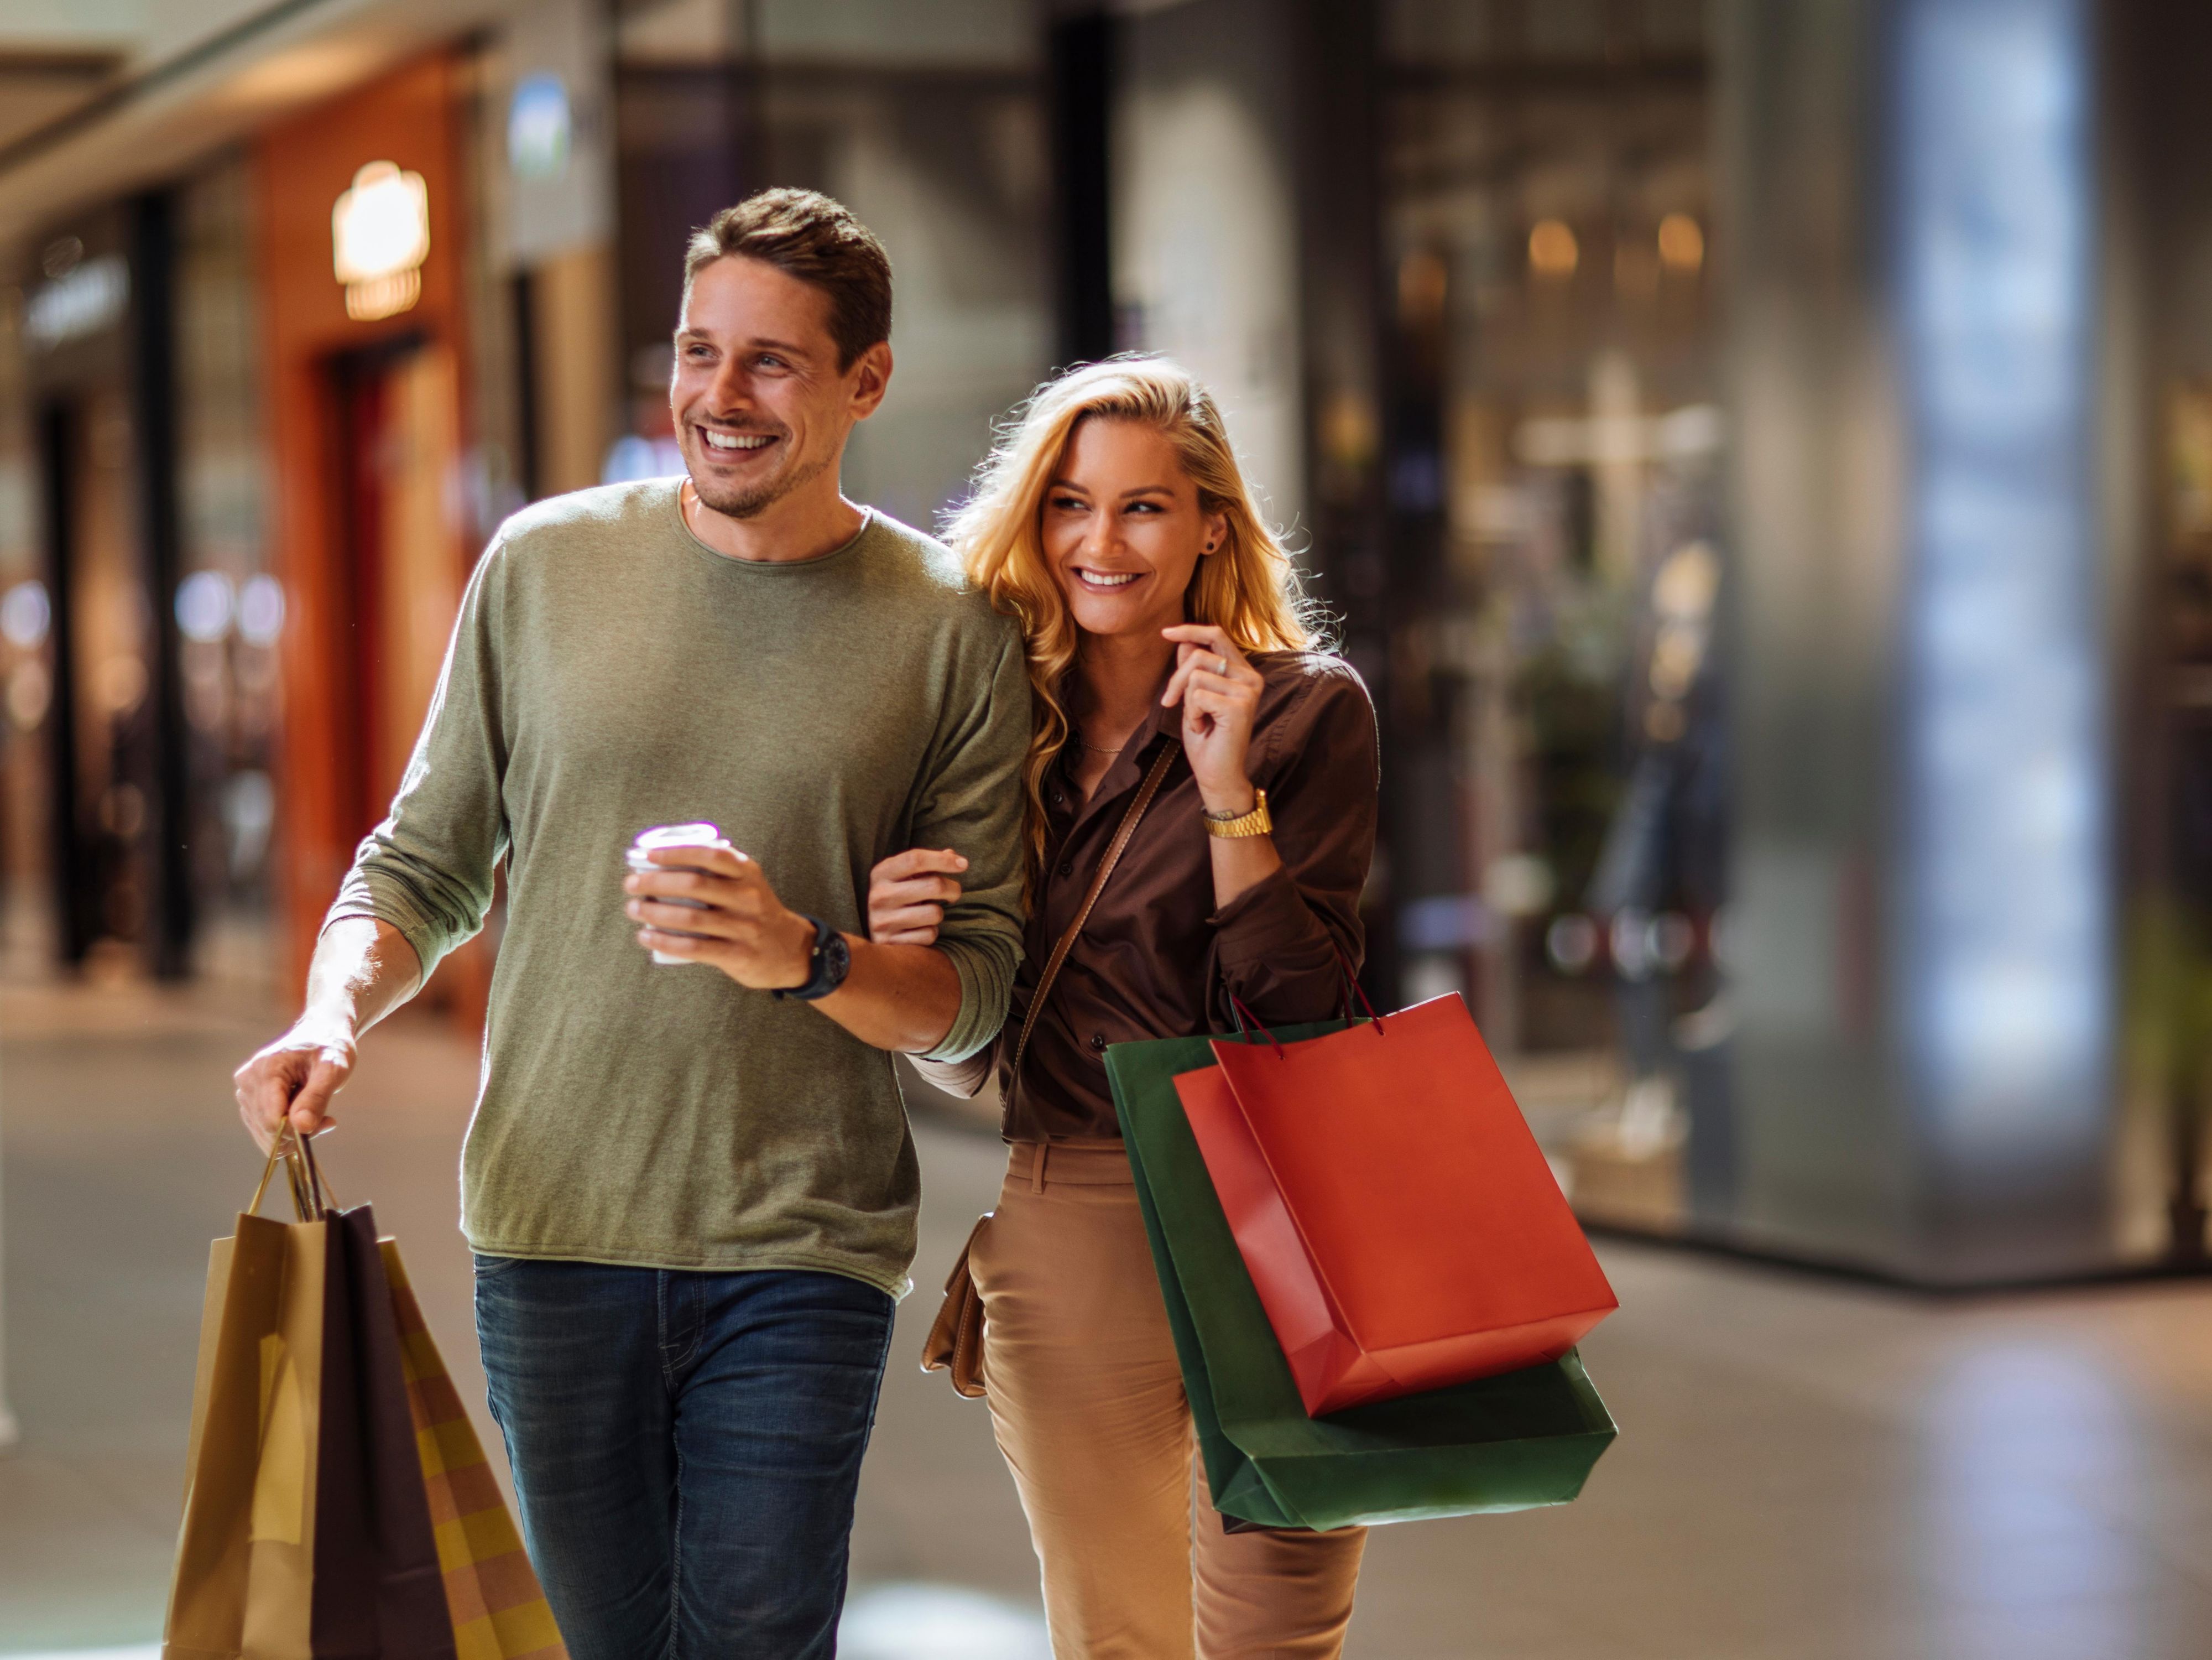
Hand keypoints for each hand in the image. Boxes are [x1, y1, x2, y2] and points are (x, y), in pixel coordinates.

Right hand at [235, 1020, 355, 1152]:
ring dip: (294, 1132)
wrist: (320, 1033)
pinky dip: (286, 1130)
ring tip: (320, 1115)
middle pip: (267, 1128)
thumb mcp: (333, 1069)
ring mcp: (245, 1091)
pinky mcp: (249, 1099)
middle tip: (327, 1120)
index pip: (272, 1119)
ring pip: (264, 1132)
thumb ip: (317, 1098)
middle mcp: (247, 1081)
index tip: (327, 1122)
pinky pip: (263, 1128)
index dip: (298, 1130)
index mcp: (266, 1070)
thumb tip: (301, 1126)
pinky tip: (306, 1116)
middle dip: (299, 1131)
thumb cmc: (328, 1047)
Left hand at [625, 843, 817, 989]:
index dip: (676, 852)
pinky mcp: (738, 955)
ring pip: (690, 917)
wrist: (792, 950)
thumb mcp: (747, 884)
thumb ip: (717, 872)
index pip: (710, 854)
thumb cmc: (756, 912)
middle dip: (655, 882)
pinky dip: (665, 941)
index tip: (648, 855)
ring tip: (633, 909)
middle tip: (631, 884)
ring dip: (654, 912)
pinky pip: (694, 948)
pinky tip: (646, 936)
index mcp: (748, 873)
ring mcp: (744, 927)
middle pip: (694, 885)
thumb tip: (662, 864)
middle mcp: (748, 897)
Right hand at [868, 848, 965, 944]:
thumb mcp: (906, 877)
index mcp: (882, 873)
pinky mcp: (891, 942)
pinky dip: (930, 933)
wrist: (877, 933)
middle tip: (953, 894)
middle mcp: (879, 895)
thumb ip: (929, 865)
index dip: (943, 860)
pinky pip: (929, 935)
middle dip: (953, 889)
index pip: (915, 859)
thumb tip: (953, 855)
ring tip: (928, 913)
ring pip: (934, 913)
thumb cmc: (899, 897)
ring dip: (939, 914)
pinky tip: (919, 930)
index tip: (963, 864)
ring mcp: (883, 920)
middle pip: (933, 885)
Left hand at [1161, 623, 1263, 812]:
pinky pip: (1198, 695)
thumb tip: (1185, 642)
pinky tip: (1204, 728)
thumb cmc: (1207, 738)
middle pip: (1200, 654)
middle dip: (1177, 678)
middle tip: (1170, 702)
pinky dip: (1192, 714)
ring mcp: (1248, 691)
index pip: (1217, 635)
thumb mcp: (1195, 697)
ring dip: (1186, 701)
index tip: (1165, 632)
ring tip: (1198, 720)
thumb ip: (1194, 669)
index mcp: (1243, 672)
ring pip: (1196, 675)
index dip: (1190, 630)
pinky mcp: (1240, 705)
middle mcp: (1251, 677)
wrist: (1217, 773)